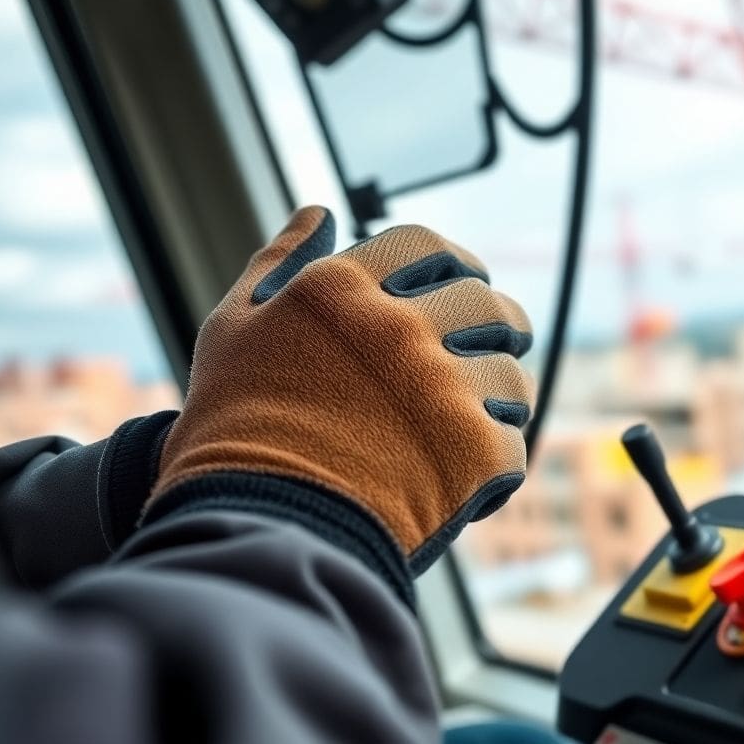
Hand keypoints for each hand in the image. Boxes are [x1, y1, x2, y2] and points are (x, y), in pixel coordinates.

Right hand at [146, 206, 533, 588]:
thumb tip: (319, 213)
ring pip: (512, 376)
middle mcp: (398, 327)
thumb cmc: (231, 432)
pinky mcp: (471, 449)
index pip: (426, 247)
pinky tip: (462, 485)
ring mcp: (440, 386)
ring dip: (500, 401)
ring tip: (476, 424)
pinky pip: (511, 445)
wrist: (254, 530)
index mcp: (343, 290)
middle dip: (498, 326)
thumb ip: (277, 264)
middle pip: (486, 304)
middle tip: (489, 352)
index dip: (453, 264)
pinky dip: (492, 468)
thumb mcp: (233, 330)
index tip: (463, 286)